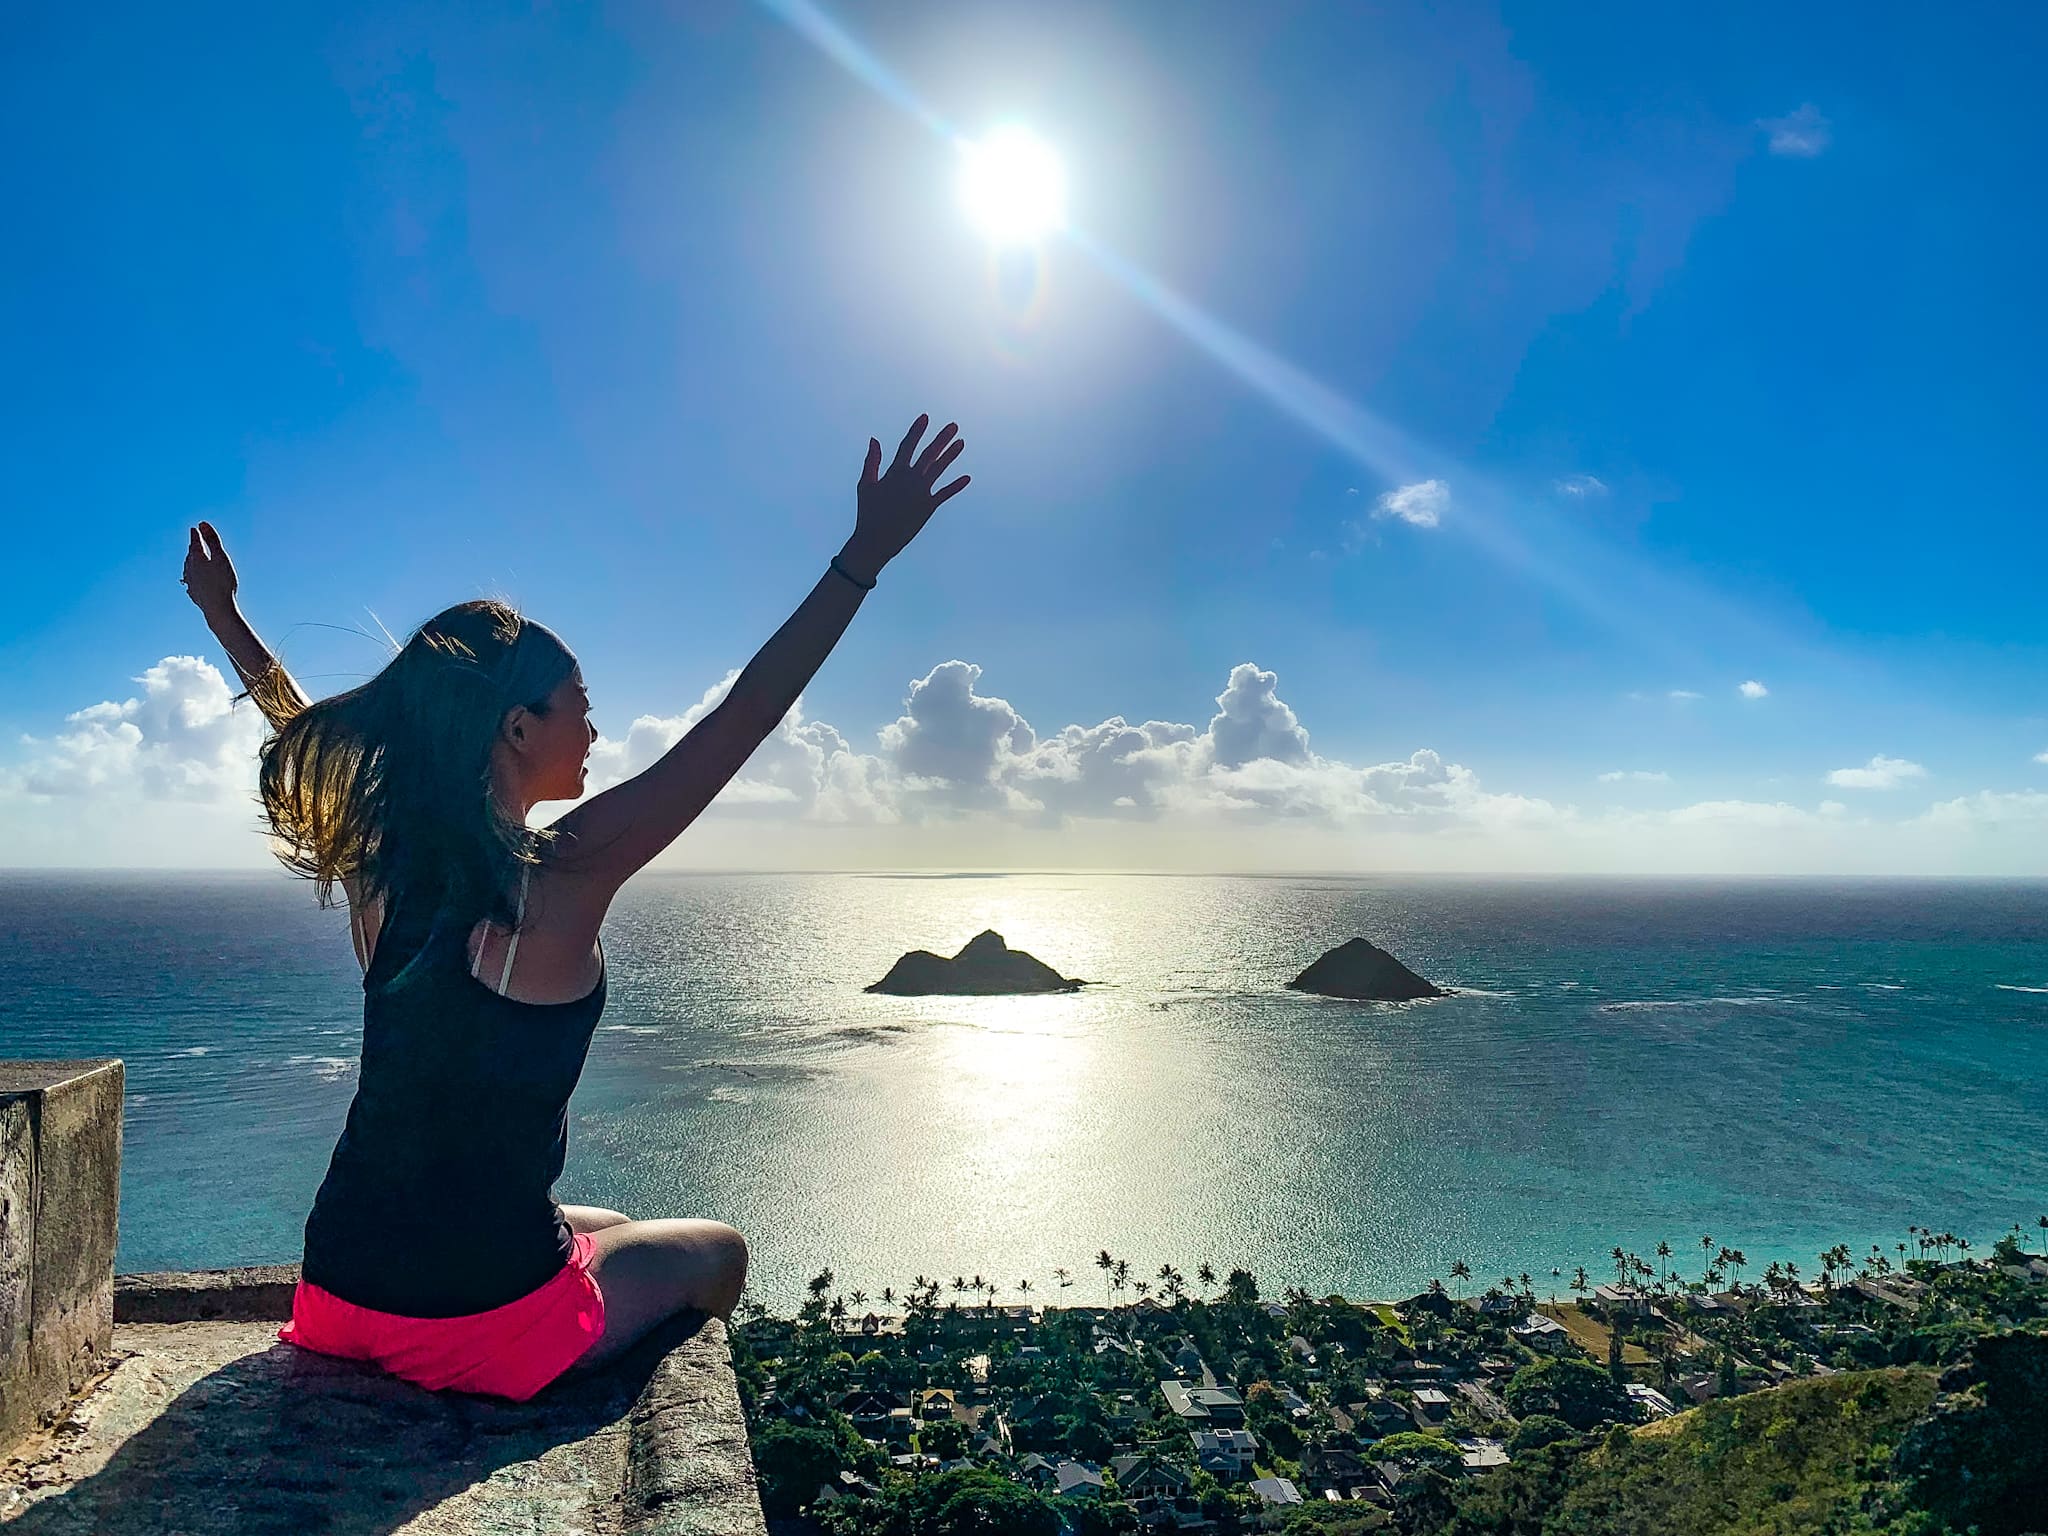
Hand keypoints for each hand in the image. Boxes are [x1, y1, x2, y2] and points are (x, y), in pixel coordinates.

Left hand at [182, 521, 238, 619]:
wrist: (218, 609)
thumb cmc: (223, 582)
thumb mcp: (221, 558)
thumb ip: (212, 540)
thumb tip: (202, 523)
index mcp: (197, 558)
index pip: (195, 542)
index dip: (196, 535)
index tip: (195, 528)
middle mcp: (190, 569)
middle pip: (190, 555)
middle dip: (193, 547)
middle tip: (194, 541)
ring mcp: (190, 582)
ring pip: (188, 568)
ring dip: (190, 561)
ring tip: (192, 558)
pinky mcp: (193, 593)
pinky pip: (190, 581)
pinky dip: (192, 576)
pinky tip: (191, 580)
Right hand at [845, 414, 970, 579]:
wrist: (876, 540)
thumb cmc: (868, 512)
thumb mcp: (865, 484)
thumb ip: (872, 461)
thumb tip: (874, 439)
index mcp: (895, 472)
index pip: (908, 445)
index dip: (917, 430)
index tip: (925, 417)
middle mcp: (911, 479)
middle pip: (929, 454)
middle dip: (942, 438)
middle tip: (954, 425)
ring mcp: (922, 493)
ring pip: (939, 469)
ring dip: (951, 455)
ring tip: (961, 442)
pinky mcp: (929, 507)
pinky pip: (945, 494)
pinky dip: (956, 486)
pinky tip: (967, 477)